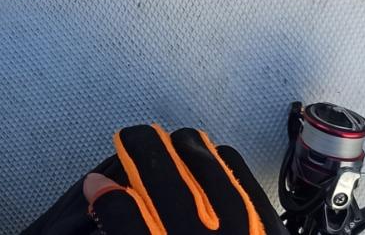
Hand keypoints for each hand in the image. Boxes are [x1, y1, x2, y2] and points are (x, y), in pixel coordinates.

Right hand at [82, 125, 287, 234]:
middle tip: (129, 138)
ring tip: (168, 140)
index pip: (122, 215)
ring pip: (204, 169)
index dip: (104, 195)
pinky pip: (243, 179)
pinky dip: (223, 161)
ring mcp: (239, 234)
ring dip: (181, 148)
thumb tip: (110, 203)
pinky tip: (213, 156)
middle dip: (140, 150)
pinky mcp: (270, 231)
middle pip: (161, 178)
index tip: (95, 186)